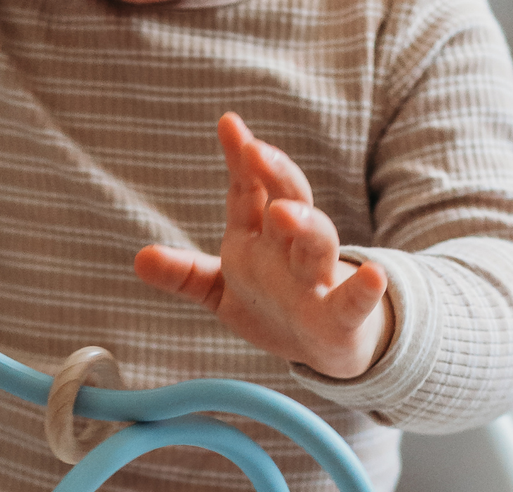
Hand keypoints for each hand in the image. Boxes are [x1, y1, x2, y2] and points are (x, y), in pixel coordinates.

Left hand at [134, 113, 392, 378]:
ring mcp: (318, 279)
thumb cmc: (273, 305)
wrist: (322, 346)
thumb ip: (185, 275)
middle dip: (274, 175)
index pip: (249, 190)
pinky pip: (354, 300)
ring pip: (317, 242)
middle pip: (289, 199)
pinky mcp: (342, 317)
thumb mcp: (222, 290)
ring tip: (287, 211)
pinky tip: (374, 276)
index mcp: (259, 236)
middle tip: (254, 151)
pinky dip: (365, 290)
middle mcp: (289, 248)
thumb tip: (139, 258)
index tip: (229, 125)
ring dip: (306, 224)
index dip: (241, 159)